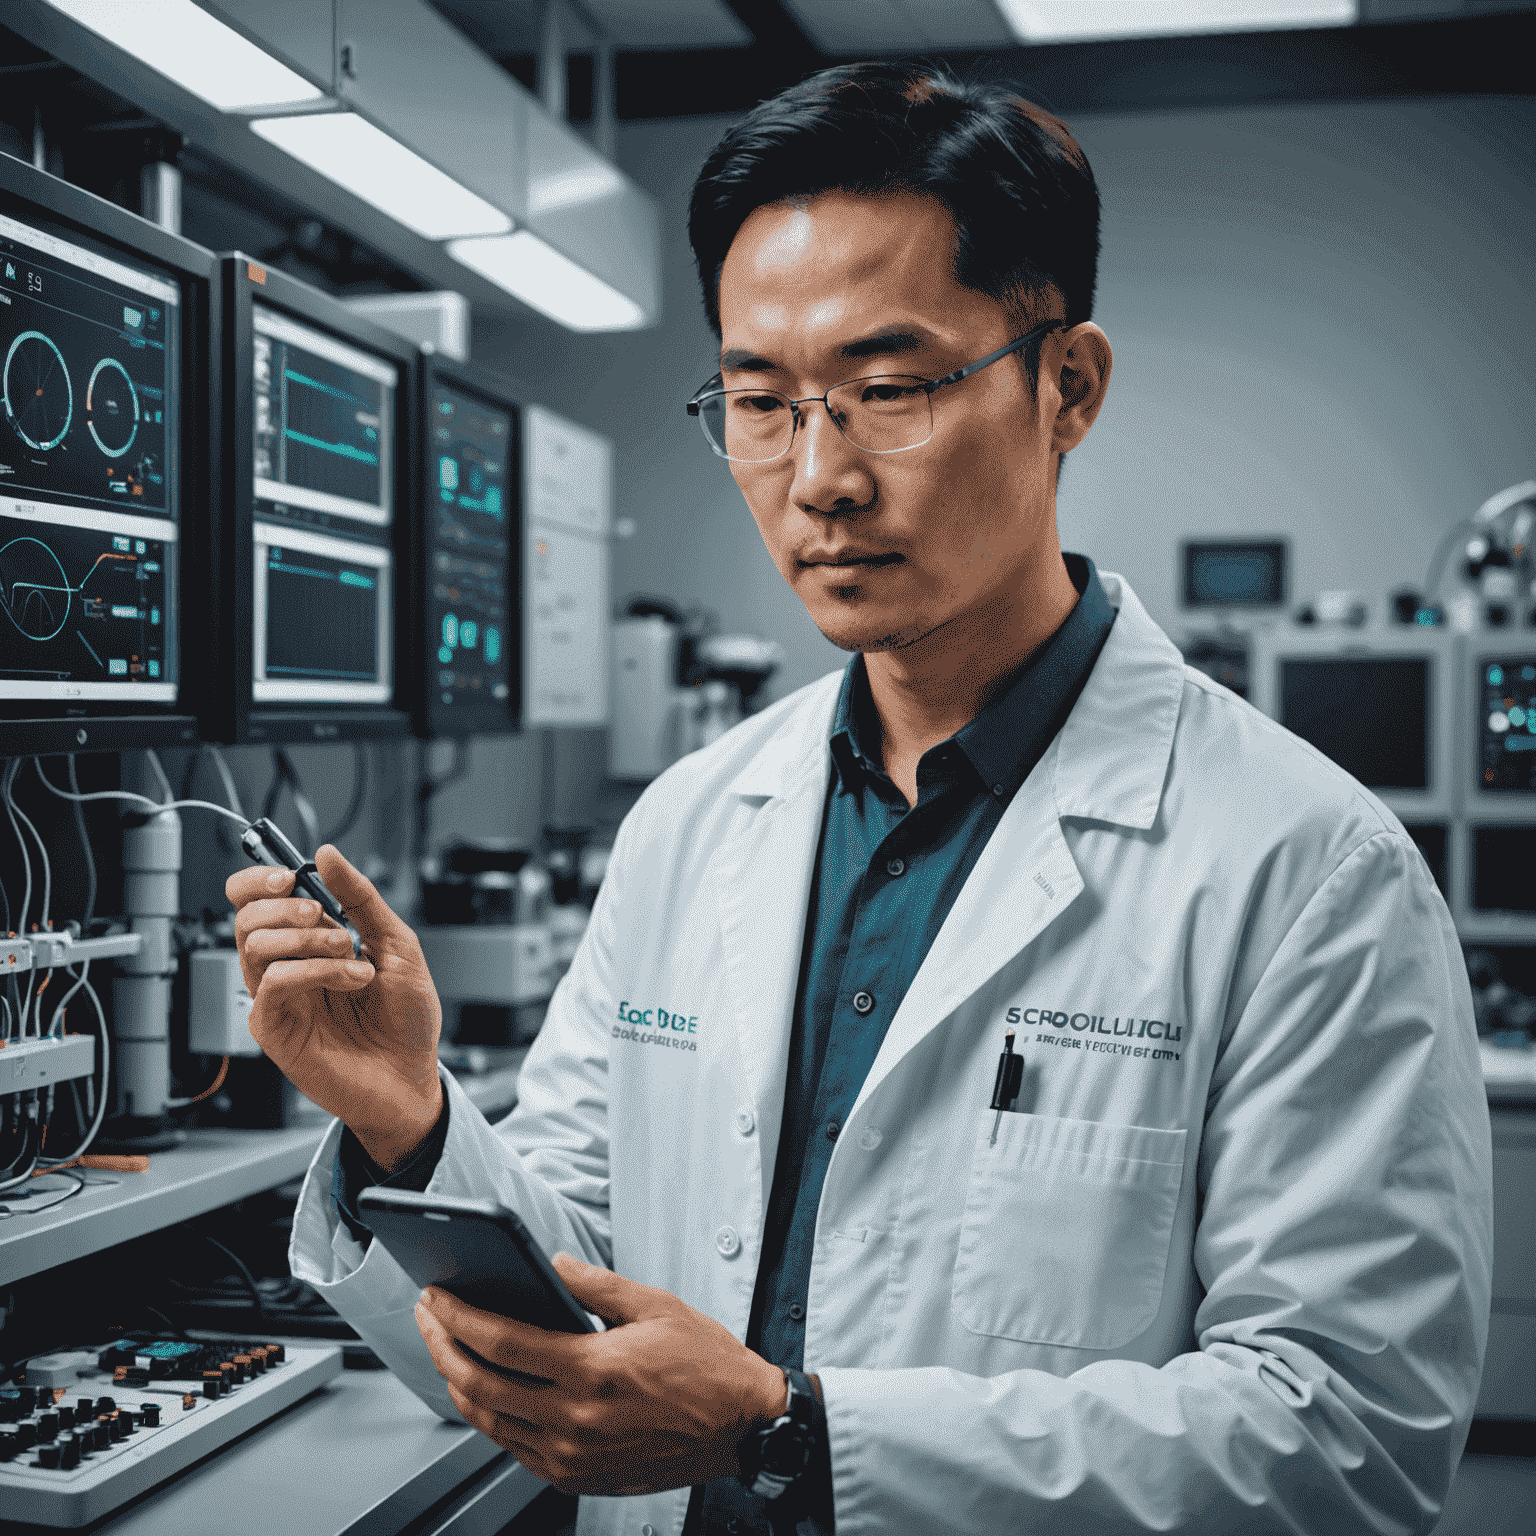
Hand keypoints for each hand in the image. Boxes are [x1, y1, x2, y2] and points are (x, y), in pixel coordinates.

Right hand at [226, 845, 441, 1168]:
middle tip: (326, 918)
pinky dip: (312, 970)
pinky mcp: (274, 1030)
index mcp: (308, 942)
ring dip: (307, 938)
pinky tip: (350, 979)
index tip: (288, 875)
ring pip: (254, 946)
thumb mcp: (397, 943)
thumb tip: (326, 854)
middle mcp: (286, 968)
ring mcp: (276, 999)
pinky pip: (270, 985)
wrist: (414, 1075)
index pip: (255, 900)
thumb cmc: (405, 1017)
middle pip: (246, 918)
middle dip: (286, 907)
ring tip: (351, 954)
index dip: (259, 879)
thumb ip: (361, 897)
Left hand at [413, 1254, 787, 1495]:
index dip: (458, 1317)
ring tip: (447, 1351)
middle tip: (428, 1318)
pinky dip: (490, 1418)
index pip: (501, 1343)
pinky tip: (487, 1393)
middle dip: (442, 1347)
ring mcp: (574, 1455)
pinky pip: (515, 1449)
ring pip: (490, 1423)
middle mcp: (576, 1420)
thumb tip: (555, 1264)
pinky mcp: (579, 1476)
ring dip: (457, 1385)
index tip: (438, 1298)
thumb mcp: (657, 1306)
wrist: (742, 1426)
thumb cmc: (708, 1368)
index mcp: (593, 1371)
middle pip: (480, 1386)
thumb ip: (597, 1285)